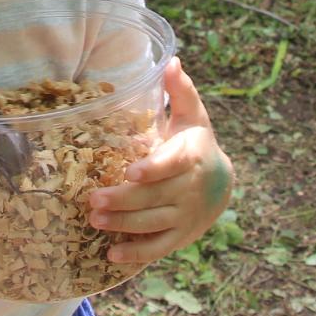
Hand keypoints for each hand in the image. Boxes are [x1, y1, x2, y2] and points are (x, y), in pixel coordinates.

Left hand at [86, 61, 233, 266]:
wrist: (222, 182)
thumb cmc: (196, 142)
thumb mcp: (193, 115)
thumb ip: (180, 90)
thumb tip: (171, 60)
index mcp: (191, 156)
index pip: (173, 165)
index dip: (154, 169)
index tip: (131, 172)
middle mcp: (190, 189)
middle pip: (155, 198)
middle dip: (123, 200)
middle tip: (92, 200)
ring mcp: (186, 216)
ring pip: (153, 223)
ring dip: (123, 225)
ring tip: (94, 221)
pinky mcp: (181, 236)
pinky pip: (158, 249)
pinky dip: (136, 254)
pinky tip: (112, 255)